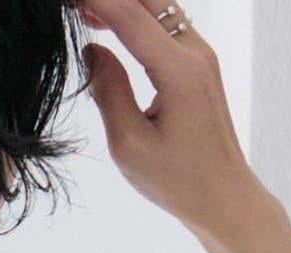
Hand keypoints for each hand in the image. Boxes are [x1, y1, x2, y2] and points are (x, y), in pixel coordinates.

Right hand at [74, 0, 275, 252]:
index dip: (97, 1)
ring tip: (84, 12)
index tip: (66, 1)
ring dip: (123, 4)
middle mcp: (195, 53)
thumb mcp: (129, 144)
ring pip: (160, 6)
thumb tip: (92, 51)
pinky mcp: (199, 64)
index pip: (131, 18)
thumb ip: (109, 92)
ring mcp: (201, 55)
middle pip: (149, 0)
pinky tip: (111, 27)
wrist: (224, 196)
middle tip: (71, 6)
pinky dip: (137, 16)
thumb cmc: (176, 181)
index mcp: (178, 71)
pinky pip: (167, 24)